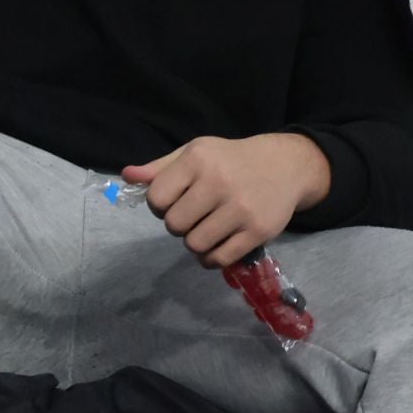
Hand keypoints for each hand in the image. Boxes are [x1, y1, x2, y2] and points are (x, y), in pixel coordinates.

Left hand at [122, 134, 331, 268]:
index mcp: (198, 159)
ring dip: (195, 242)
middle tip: (195, 215)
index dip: (160, 205)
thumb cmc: (232, 159)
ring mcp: (240, 208)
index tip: (176, 201)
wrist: (285, 165)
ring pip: (194, 245)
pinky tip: (218, 244)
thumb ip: (161, 168)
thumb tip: (127, 176)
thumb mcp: (197, 152)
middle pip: (174, 225)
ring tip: (208, 228)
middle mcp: (219, 181)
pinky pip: (218, 260)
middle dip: (179, 224)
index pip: (156, 198)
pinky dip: (211, 258)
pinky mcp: (257, 231)